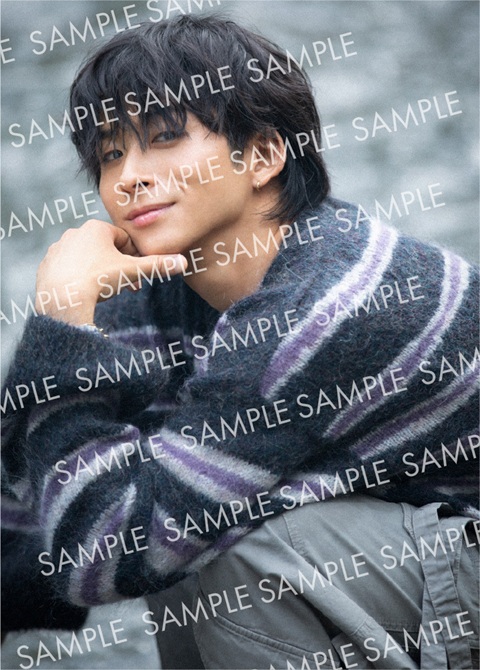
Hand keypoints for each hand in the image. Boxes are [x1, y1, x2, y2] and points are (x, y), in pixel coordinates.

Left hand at [35, 219, 186, 325]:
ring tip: (104, 292)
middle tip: (126, 288)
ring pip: (87, 259)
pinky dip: (78, 279)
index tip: (137, 276)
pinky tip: (84, 293)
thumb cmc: (98, 279)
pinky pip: (69, 270)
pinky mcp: (47, 264)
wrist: (63, 298)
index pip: (124, 240)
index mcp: (96, 228)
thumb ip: (157, 265)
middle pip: (105, 250)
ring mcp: (58, 248)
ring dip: (99, 272)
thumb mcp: (132, 272)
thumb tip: (184, 262)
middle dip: (118, 268)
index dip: (134, 259)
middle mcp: (75, 233)